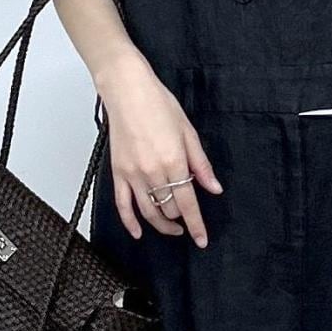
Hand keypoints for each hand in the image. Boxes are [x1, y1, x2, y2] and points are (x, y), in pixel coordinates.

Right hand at [97, 56, 221, 247]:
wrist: (127, 91)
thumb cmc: (158, 104)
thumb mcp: (189, 133)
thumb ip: (201, 165)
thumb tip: (213, 188)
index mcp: (174, 162)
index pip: (188, 204)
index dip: (197, 225)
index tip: (202, 239)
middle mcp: (153, 172)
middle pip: (170, 209)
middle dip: (181, 217)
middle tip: (188, 217)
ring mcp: (133, 175)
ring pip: (148, 212)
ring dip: (161, 225)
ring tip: (171, 229)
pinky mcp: (118, 173)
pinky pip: (123, 205)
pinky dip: (130, 222)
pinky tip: (138, 232)